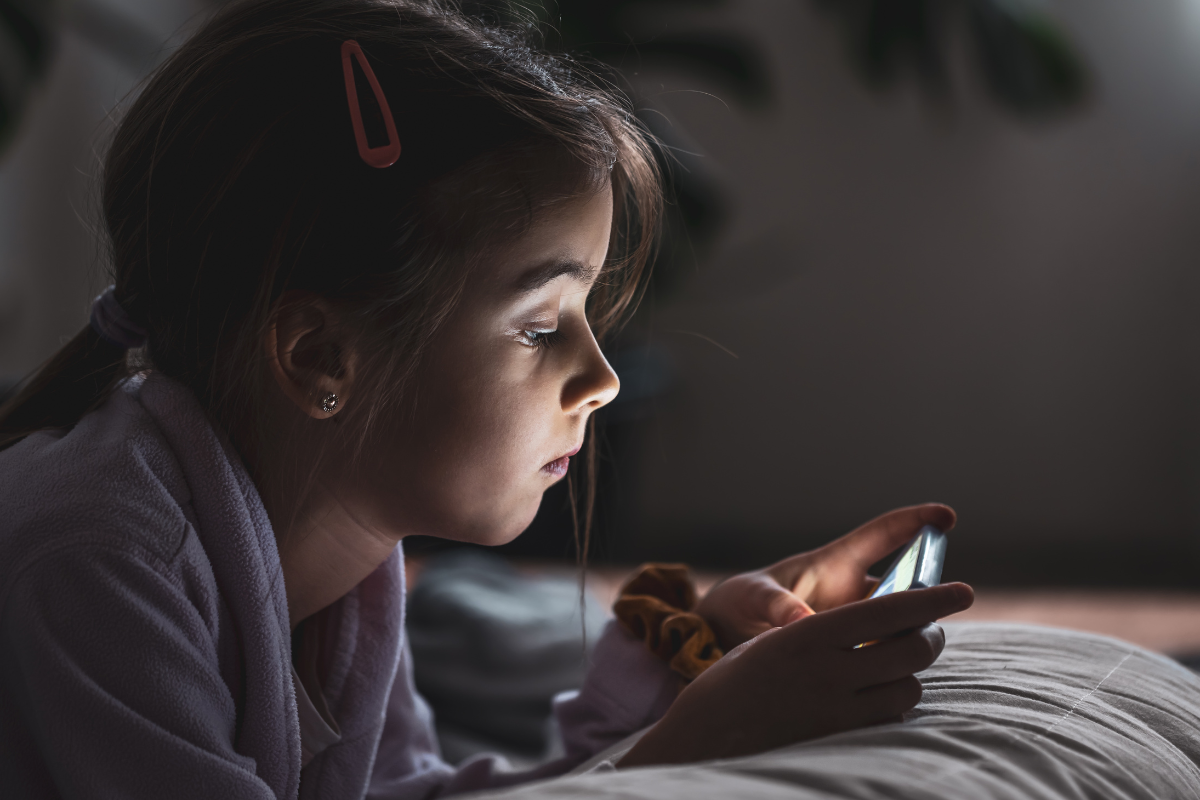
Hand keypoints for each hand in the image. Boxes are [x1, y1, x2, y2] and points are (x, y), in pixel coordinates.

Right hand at [618, 581, 974, 766]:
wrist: (705, 734)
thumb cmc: (736, 678)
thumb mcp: (775, 640)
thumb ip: (826, 631)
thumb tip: (881, 622)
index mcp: (810, 633)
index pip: (890, 609)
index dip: (933, 598)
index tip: (964, 591)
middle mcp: (827, 670)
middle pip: (912, 649)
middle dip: (931, 637)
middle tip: (930, 632)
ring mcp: (835, 710)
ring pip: (908, 687)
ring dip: (912, 674)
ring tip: (899, 665)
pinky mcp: (839, 739)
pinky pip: (890, 718)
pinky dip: (896, 702)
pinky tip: (881, 695)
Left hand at [695, 504, 957, 650]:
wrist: (726, 635)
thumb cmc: (743, 602)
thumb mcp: (754, 597)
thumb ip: (777, 605)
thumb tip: (801, 621)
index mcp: (835, 563)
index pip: (883, 535)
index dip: (916, 521)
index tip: (948, 516)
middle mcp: (854, 591)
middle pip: (906, 586)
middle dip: (927, 592)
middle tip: (942, 604)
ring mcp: (857, 623)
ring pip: (901, 623)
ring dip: (911, 632)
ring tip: (907, 646)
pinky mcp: (853, 651)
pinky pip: (884, 654)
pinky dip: (890, 661)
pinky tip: (888, 677)